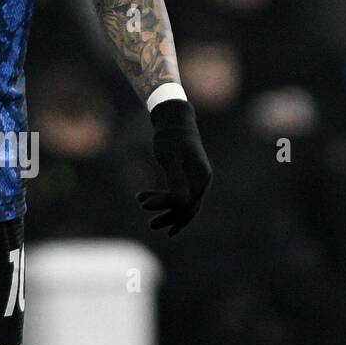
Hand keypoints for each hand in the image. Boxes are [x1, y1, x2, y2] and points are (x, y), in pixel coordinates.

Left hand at [137, 98, 211, 235]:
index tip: (142, 203)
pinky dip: (166, 200)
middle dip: (169, 217)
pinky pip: (180, 196)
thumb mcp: (169, 157)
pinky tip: (148, 199)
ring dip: (166, 210)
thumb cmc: (171, 136)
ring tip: (143, 206)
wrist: (175, 119)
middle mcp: (202, 181)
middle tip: (150, 225)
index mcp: (201, 177)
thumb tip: (178, 203)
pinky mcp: (188, 177)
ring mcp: (197, 180)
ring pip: (184, 205)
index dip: (165, 206)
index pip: (185, 202)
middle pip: (188, 209)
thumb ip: (175, 179)